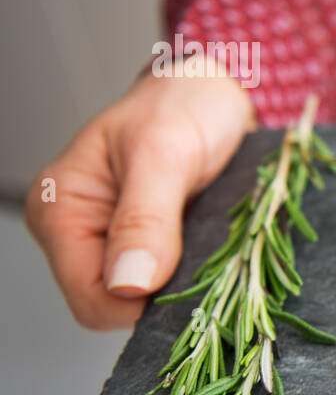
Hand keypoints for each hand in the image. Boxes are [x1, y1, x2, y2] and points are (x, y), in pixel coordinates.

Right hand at [24, 64, 255, 329]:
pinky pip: (170, 281)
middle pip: (117, 306)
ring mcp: (113, 241)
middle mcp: (80, 233)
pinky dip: (196, 272)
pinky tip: (215, 249)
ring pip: (147, 299)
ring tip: (214, 246)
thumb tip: (129, 284)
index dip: (141, 303)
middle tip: (211, 257)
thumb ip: (145, 218)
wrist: (215, 87)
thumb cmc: (183, 103)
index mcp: (61, 210)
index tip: (191, 280)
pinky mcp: (148, 244)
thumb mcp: (164, 151)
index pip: (91, 299)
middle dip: (165, 293)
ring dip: (186, 283)